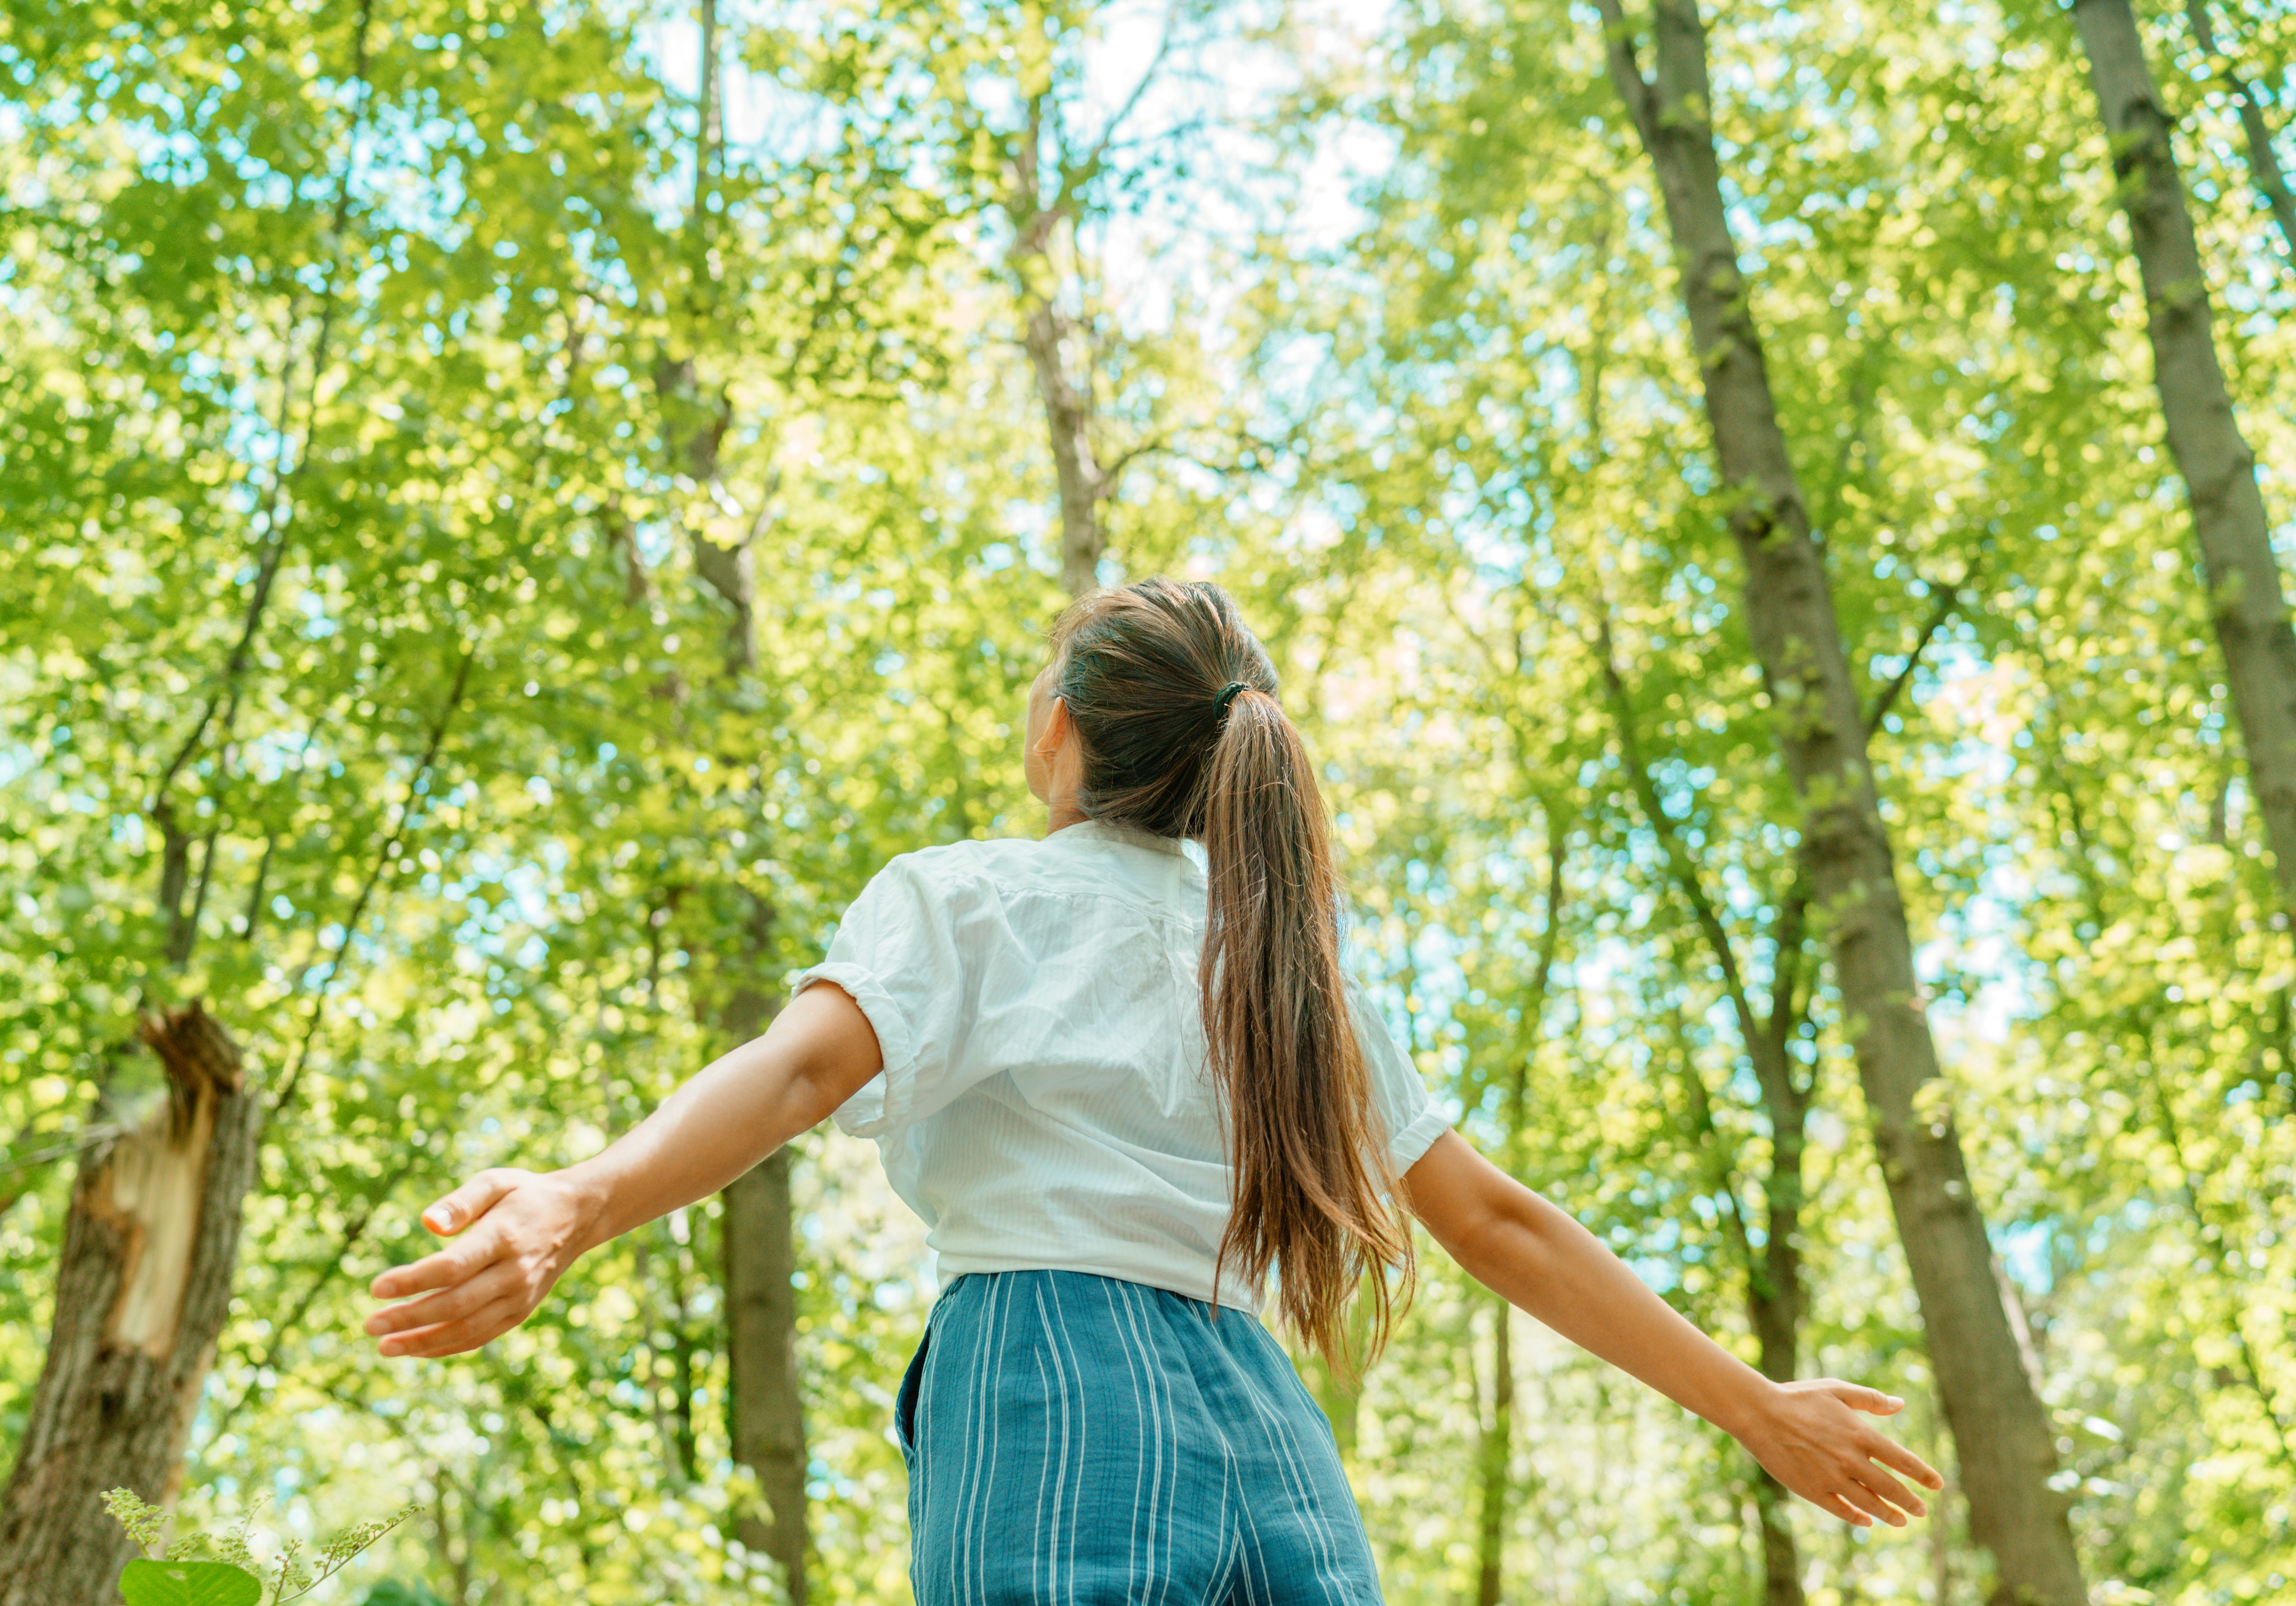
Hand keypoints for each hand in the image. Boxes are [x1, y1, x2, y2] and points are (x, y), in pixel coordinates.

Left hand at [364, 1168, 593, 1357]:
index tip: (376, 1287)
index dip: (413, 1281)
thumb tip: (426, 1223)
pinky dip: (447, 1347)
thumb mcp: (495, 1182)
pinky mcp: (520, 1311)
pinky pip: (480, 1336)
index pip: (452, 1267)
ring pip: (467, 1328)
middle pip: (455, 1304)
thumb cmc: (523, 1195)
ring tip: (384, 1346)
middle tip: (370, 1325)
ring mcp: (520, 1296)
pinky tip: (417, 1348)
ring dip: (422, 1341)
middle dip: (409, 1318)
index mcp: (504, 1236)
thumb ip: (460, 1201)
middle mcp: (515, 1272)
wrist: (577, 1216)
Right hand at [1733, 1380, 1945, 1527]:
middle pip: (1891, 1488)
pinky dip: (1857, 1518)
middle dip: (1910, 1502)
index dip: (1923, 1474)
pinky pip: (1841, 1510)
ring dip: (1889, 1514)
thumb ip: (1871, 1399)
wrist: (1759, 1414)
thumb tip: (1900, 1405)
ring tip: (1901, 1521)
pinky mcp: (1812, 1491)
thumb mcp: (1837, 1390)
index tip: (1938, 1485)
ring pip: (1870, 1504)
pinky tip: (1866, 1521)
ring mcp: (1832, 1478)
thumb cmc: (1798, 1397)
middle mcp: (1851, 1460)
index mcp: (1861, 1434)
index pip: (1903, 1461)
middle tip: (1922, 1511)